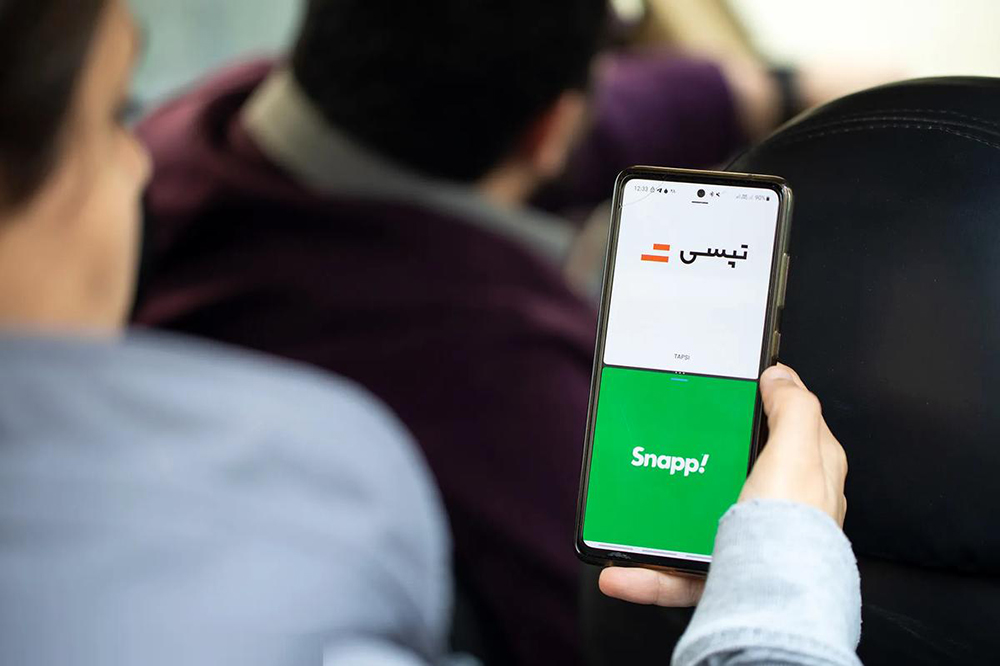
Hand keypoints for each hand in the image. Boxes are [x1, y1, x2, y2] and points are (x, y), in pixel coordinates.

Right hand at [598, 363, 847, 605]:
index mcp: (810, 473)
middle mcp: (783, 508)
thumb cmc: (793, 533)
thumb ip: (793, 408)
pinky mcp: (724, 575)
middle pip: (735, 471)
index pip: (787, 425)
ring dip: (662, 515)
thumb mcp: (798, 452)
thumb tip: (781, 377)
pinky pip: (676, 570)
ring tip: (636, 505)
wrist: (774, 606)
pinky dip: (645, 572)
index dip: (758, 404)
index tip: (724, 392)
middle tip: (674, 445)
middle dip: (701, 460)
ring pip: (699, 519)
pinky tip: (621, 571)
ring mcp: (752, 540)